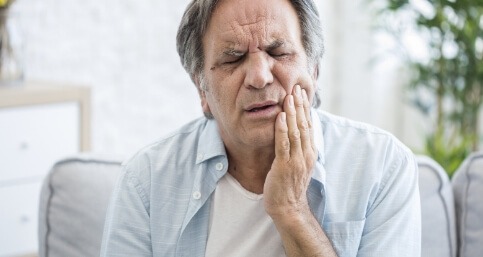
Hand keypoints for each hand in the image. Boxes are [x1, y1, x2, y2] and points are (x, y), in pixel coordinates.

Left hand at [264, 84, 316, 219]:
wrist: (288, 207)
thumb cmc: (290, 186)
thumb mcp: (298, 164)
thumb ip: (298, 147)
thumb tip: (295, 132)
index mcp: (310, 152)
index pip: (309, 125)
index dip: (305, 108)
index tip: (302, 93)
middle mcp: (306, 154)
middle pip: (304, 125)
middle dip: (300, 105)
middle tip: (296, 87)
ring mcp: (296, 160)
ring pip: (295, 131)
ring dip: (292, 112)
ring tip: (289, 96)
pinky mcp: (284, 166)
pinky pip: (283, 144)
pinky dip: (281, 129)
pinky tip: (279, 116)